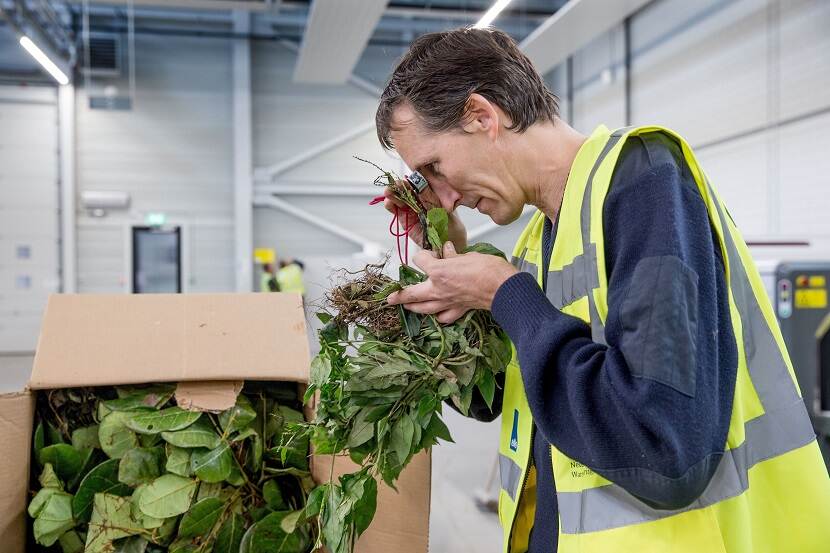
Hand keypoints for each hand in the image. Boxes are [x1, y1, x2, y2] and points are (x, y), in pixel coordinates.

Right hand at [383, 183, 467, 250]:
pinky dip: (391, 206)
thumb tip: (419, 185)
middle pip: (406, 190)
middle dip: (399, 187)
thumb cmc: (449, 225)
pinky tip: (388, 203)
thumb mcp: (441, 210)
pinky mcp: (405, 219)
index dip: (411, 181)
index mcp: (430, 193)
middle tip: (394, 185)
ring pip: (399, 199)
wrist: (446, 244)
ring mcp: (411, 209)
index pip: (418, 183)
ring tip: (389, 193)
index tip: (406, 180)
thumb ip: (429, 199)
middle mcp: (419, 199)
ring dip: (393, 195)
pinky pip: (396, 210)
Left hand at [387, 242, 517, 322]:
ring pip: (424, 309)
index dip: (423, 255)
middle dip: (399, 296)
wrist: (504, 289)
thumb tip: (447, 250)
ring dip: (414, 308)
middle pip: (412, 293)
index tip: (430, 253)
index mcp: (439, 271)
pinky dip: (438, 316)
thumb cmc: (489, 269)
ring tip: (407, 308)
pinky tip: (437, 315)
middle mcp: (439, 289)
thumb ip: (454, 255)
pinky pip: (443, 317)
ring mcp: (448, 302)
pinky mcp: (459, 310)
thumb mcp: (469, 256)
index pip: (421, 260)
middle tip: (390, 298)